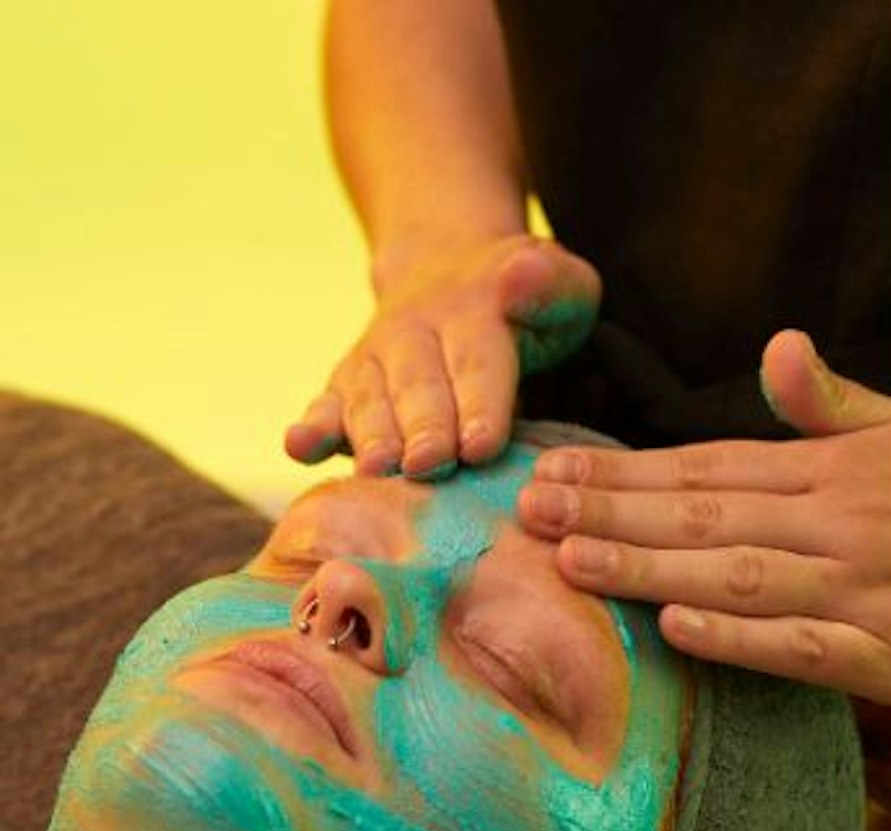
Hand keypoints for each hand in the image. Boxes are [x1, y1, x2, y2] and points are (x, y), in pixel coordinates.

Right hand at [285, 235, 599, 477]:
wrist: (451, 269)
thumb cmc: (528, 305)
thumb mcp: (561, 286)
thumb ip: (552, 285)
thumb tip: (522, 273)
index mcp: (475, 313)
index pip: (478, 363)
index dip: (479, 404)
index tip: (480, 445)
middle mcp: (415, 333)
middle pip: (420, 387)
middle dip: (422, 429)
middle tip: (426, 467)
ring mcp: (375, 358)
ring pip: (371, 400)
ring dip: (370, 436)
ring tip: (375, 471)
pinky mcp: (346, 385)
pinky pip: (326, 405)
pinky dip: (311, 427)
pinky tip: (299, 447)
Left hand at [516, 330, 890, 705]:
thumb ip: (840, 404)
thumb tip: (777, 345)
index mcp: (838, 473)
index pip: (710, 468)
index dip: (627, 469)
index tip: (554, 469)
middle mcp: (841, 525)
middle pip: (703, 517)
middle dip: (609, 513)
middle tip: (526, 511)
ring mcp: (863, 592)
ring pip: (736, 576)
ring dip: (647, 569)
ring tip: (569, 562)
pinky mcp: (889, 659)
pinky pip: (805, 650)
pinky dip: (740, 639)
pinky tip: (675, 630)